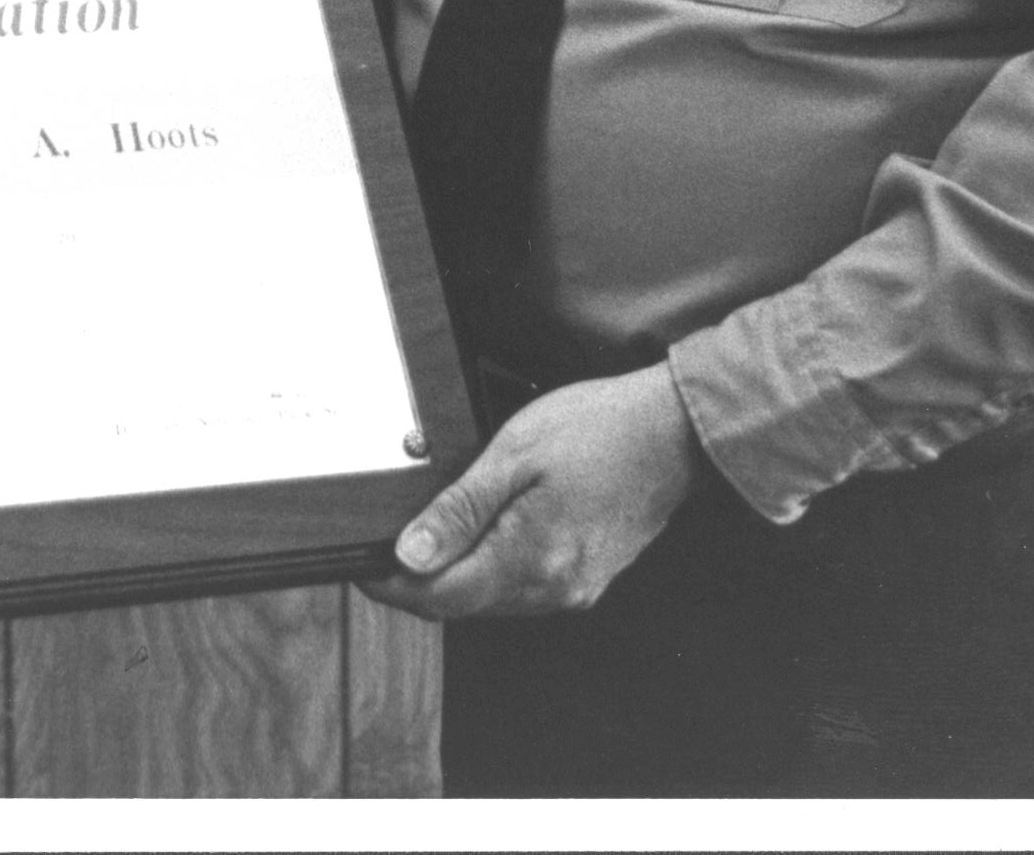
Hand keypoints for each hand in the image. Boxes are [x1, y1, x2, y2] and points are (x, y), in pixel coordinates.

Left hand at [364, 363, 704, 621]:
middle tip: (381, 546)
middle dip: (416, 583)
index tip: (359, 563)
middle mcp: (554, 590)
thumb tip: (409, 556)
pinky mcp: (586, 580)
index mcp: (532, 559)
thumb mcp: (513, 455)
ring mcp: (574, 590)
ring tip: (425, 535)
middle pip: (463, 605)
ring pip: (491, 601)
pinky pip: (521, 590)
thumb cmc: (597, 429)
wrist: (674, 433)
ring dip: (453, 578)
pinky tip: (480, 537)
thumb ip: (459, 511)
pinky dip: (489, 571)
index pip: (440, 598)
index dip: (390, 586)